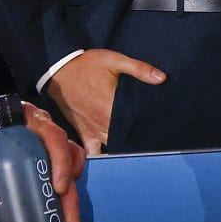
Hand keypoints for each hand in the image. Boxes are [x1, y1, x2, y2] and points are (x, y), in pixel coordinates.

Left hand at [0, 95, 86, 221]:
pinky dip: (62, 190)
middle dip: (70, 189)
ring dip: (71, 192)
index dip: (62, 161)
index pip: (54, 136)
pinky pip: (58, 171)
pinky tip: (58, 210)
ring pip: (68, 164)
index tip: (58, 187)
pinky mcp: (36, 158)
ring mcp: (40, 144)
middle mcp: (39, 129)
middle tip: (69, 219)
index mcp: (25, 118)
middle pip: (67, 155)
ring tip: (67, 219)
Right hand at [46, 49, 165, 154]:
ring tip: (138, 151)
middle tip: (154, 142)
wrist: (58, 70)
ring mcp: (91, 130)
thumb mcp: (114, 60)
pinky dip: (100, 157)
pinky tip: (111, 161)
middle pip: (125, 140)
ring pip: (111, 149)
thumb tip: (162, 77)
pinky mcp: (82, 132)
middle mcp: (102, 123)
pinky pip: (91, 152)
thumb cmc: (86, 65)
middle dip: (139, 141)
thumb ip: (139, 69)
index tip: (161, 132)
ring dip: (123, 149)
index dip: (150, 130)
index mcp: (111, 108)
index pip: (136, 126)